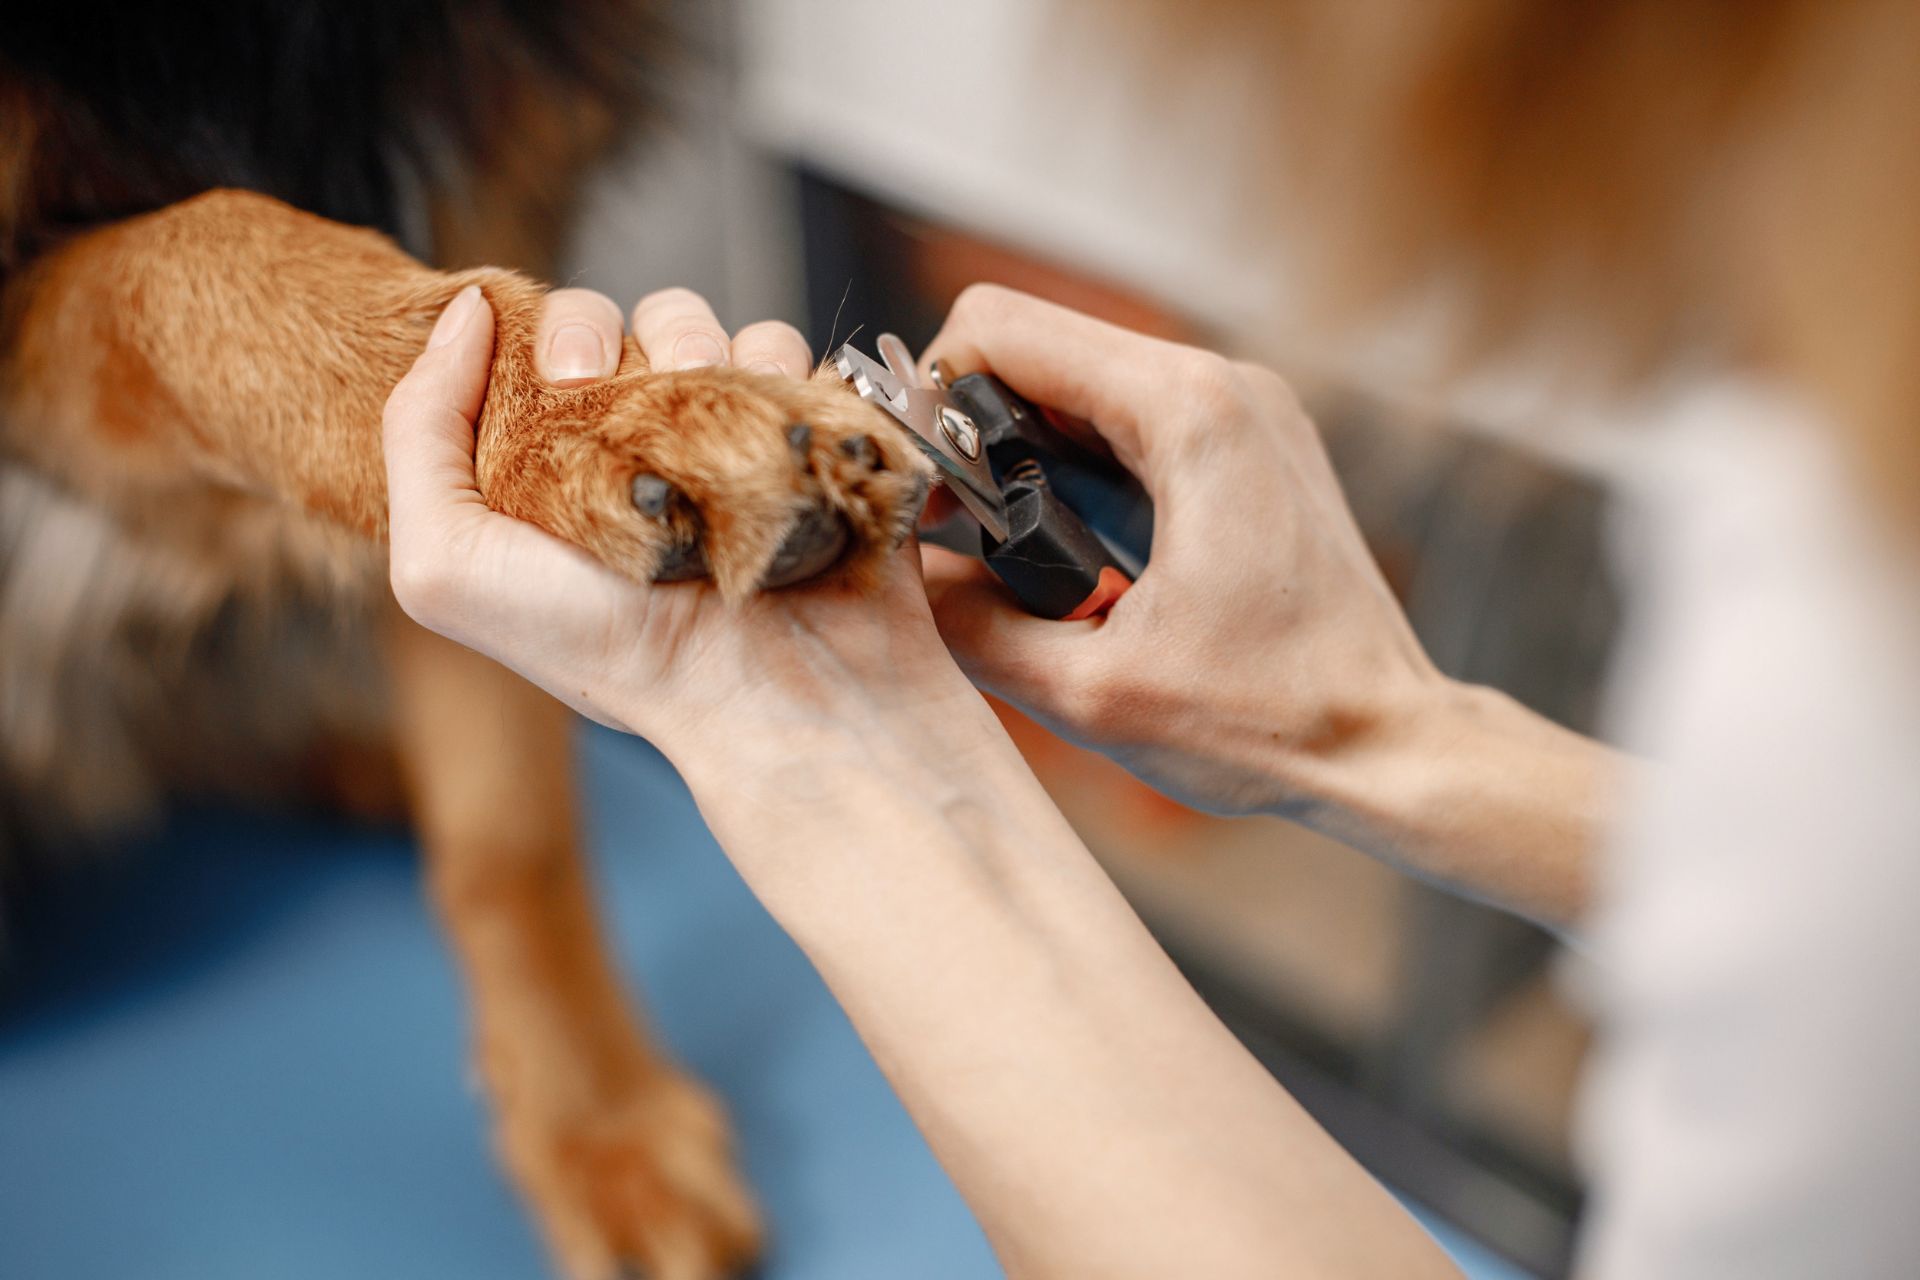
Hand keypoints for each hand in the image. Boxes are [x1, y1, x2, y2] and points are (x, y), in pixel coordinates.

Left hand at [382, 285, 973, 751]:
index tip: (562, 375)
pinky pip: (789, 356)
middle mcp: (639, 454)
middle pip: (618, 322)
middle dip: (613, 331)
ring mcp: (725, 443)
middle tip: (621, 388)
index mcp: (555, 472)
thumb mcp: (445, 567)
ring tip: (706, 419)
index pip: (538, 349)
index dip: (547, 336)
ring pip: (706, 326)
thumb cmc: (605, 649)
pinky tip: (767, 423)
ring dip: (702, 342)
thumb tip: (467, 311)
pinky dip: (779, 368)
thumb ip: (416, 433)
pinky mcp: (804, 438)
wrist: (760, 691)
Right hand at [918, 285, 1445, 817]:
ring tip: (1003, 552)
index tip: (917, 482)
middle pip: (1038, 347)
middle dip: (971, 428)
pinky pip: (1128, 421)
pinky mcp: (1249, 444)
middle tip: (947, 529)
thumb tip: (902, 579)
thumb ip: (969, 625)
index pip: (1000, 326)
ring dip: (1020, 453)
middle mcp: (1223, 384)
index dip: (930, 394)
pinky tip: (1067, 553)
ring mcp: (1244, 408)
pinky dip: (1075, 469)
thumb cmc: (1273, 721)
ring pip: (1080, 383)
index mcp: (1189, 412)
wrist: (1390, 746)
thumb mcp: (1090, 691)